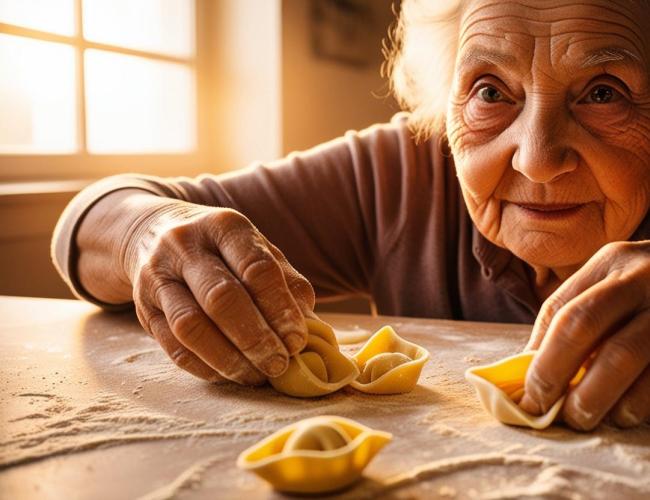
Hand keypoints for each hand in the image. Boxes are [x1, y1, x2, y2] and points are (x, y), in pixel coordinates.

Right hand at [126, 200, 313, 384]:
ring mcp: (157, 275)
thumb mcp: (258, 249)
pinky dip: (204, 367)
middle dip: (256, 339)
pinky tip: (229, 375)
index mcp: (225, 225)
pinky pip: (172, 346)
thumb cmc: (224, 248)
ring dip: (228, 358)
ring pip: (191, 326)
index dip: (280, 309)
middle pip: (222, 298)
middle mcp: (185, 245)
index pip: (257, 269)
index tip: (297, 341)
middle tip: (279, 364)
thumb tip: (309, 326)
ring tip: (256, 375)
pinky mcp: (143, 307)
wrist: (155, 232)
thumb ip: (287, 282)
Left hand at [520, 240, 649, 429]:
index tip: (529, 396)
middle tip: (548, 410)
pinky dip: (638, 402)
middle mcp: (642, 278)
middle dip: (556, 372)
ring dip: (598, 397)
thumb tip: (529, 374)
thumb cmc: (648, 294)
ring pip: (625, 354)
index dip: (539, 358)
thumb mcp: (611, 288)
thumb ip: (572, 320)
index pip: (561, 310)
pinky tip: (624, 414)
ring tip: (584, 418)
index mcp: (612, 264)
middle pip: (583, 324)